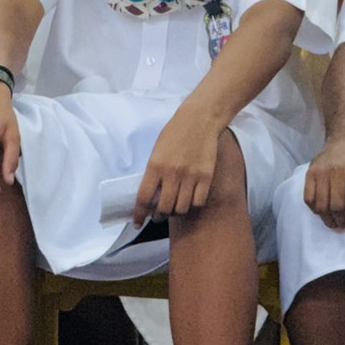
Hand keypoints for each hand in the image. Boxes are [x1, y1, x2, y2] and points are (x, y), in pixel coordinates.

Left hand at [133, 110, 220, 224]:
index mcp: (155, 166)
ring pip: (182, 208)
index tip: (137, 223)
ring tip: (173, 209)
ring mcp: (191, 176)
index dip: (139, 214)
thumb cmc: (174, 134)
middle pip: (164, 208)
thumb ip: (153, 172)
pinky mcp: (206, 177)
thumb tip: (150, 196)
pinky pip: (198, 202)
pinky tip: (189, 202)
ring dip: (176, 212)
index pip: (144, 198)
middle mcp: (172, 174)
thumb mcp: (157, 151)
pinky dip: (192, 206)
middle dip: (159, 216)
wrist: (199, 120)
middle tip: (158, 216)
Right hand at [303, 137, 344, 232]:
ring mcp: (321, 172)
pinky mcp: (310, 173)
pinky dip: (315, 210)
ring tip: (335, 225)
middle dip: (341, 222)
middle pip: (336, 205)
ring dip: (328, 219)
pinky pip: (308, 197)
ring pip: (321, 204)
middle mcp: (337, 171)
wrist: (344, 140)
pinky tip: (323, 213)